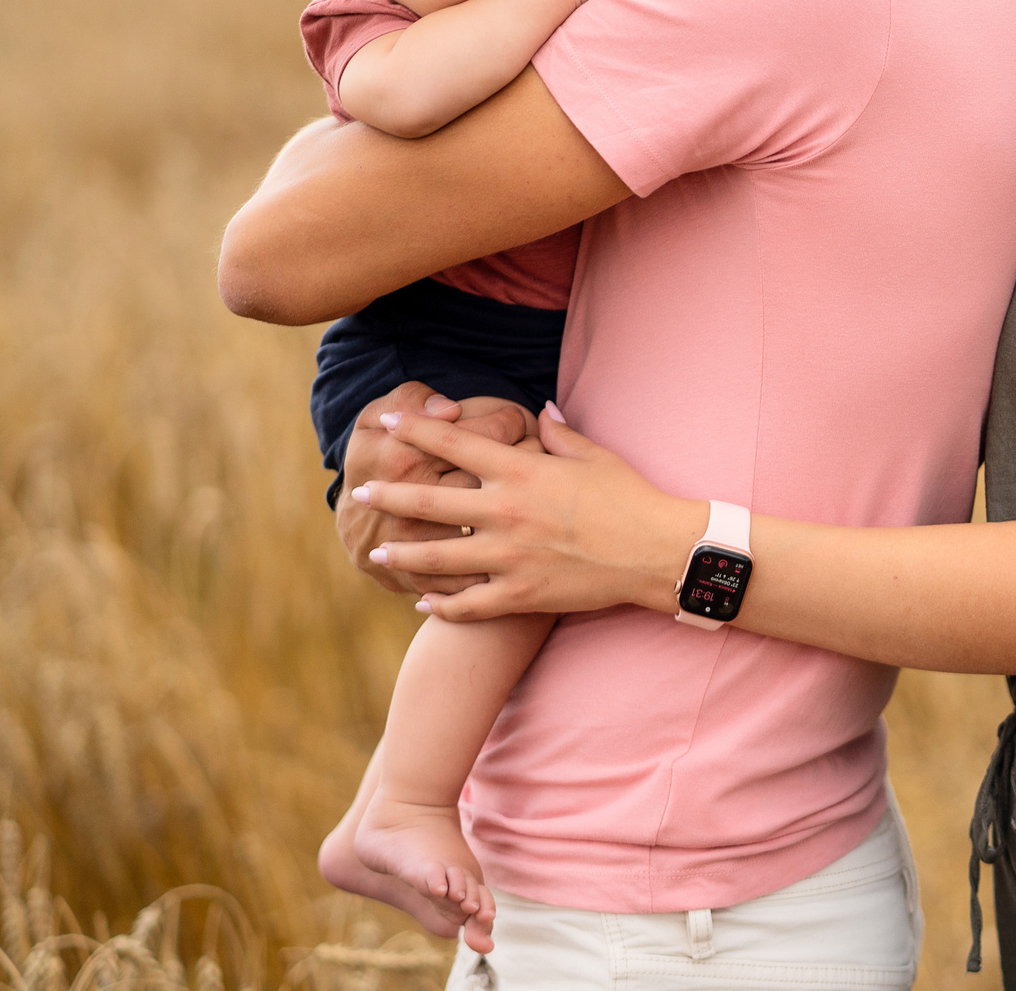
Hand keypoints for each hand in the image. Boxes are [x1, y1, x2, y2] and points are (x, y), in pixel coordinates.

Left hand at [349, 405, 705, 622]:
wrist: (654, 551)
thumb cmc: (629, 497)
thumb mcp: (594, 455)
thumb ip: (558, 433)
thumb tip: (540, 411)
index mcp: (522, 470)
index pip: (454, 443)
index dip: (415, 430)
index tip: (387, 422)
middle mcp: (507, 511)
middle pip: (429, 500)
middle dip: (390, 494)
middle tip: (360, 492)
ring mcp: (510, 556)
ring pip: (438, 556)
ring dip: (402, 554)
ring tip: (378, 551)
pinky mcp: (521, 594)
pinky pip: (469, 602)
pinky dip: (442, 604)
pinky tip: (423, 603)